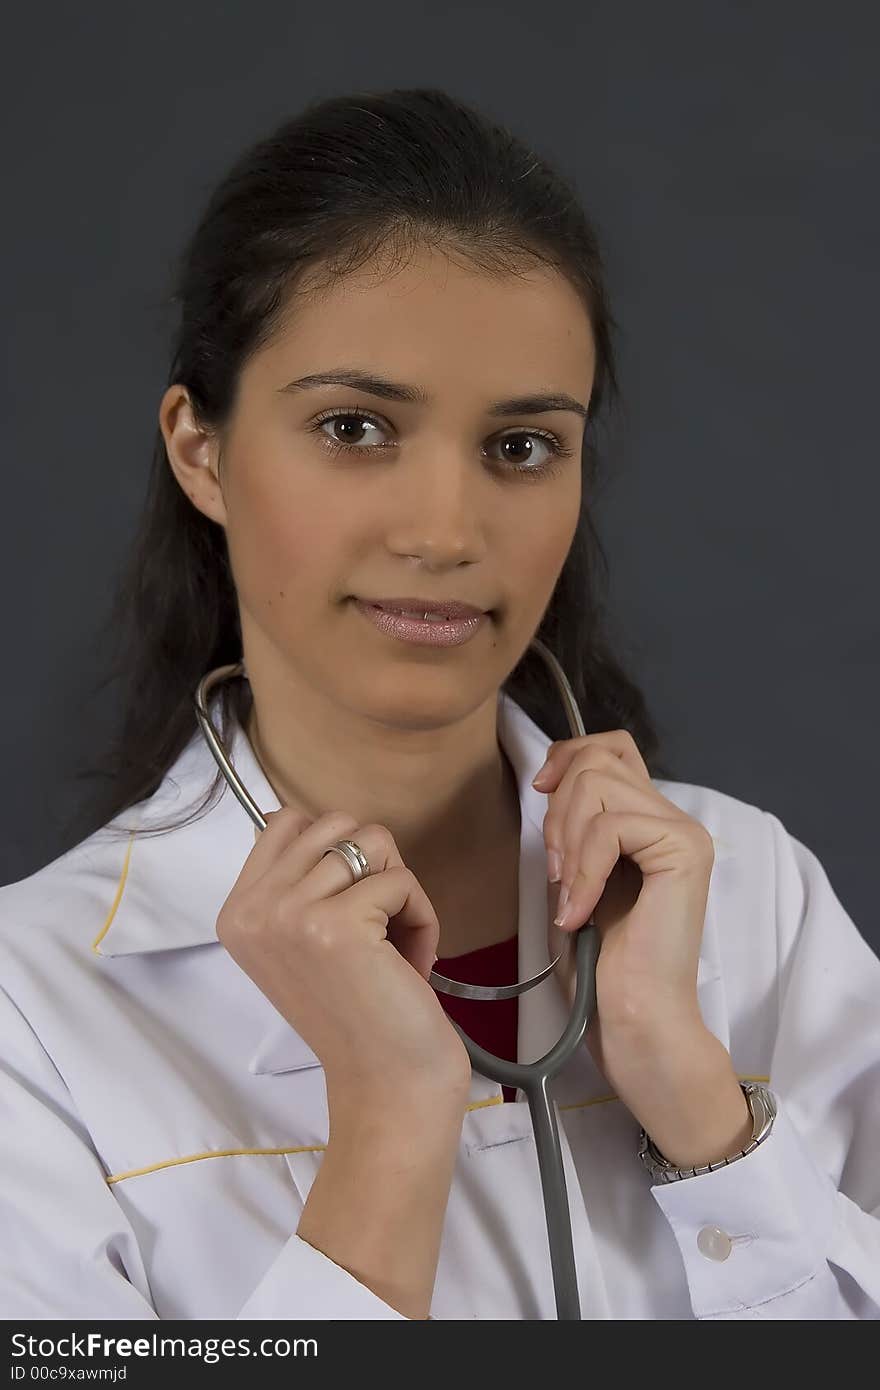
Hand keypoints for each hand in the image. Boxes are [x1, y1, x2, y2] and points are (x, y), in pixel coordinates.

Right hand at [217, 807, 471, 1103]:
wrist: (385, 1085)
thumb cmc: (357, 1013)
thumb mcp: (300, 941)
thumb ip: (298, 883)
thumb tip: (324, 824)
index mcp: (236, 911)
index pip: (285, 820)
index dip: (336, 850)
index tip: (348, 908)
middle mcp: (253, 909)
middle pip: (335, 822)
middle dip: (374, 866)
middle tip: (378, 927)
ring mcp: (290, 914)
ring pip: (373, 841)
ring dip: (400, 890)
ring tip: (394, 944)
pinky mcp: (337, 923)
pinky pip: (401, 879)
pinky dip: (422, 917)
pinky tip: (411, 965)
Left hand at [532, 732, 750, 1163]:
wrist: (632, 1020)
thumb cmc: (600, 965)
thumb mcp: (572, 877)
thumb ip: (573, 828)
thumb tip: (551, 778)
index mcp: (650, 822)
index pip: (611, 748)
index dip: (568, 754)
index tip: (540, 791)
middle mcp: (674, 820)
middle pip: (597, 761)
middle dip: (557, 811)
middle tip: (556, 874)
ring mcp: (684, 833)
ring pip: (599, 784)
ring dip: (566, 840)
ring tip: (568, 896)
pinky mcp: (684, 851)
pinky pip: (611, 826)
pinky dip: (582, 870)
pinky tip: (579, 912)